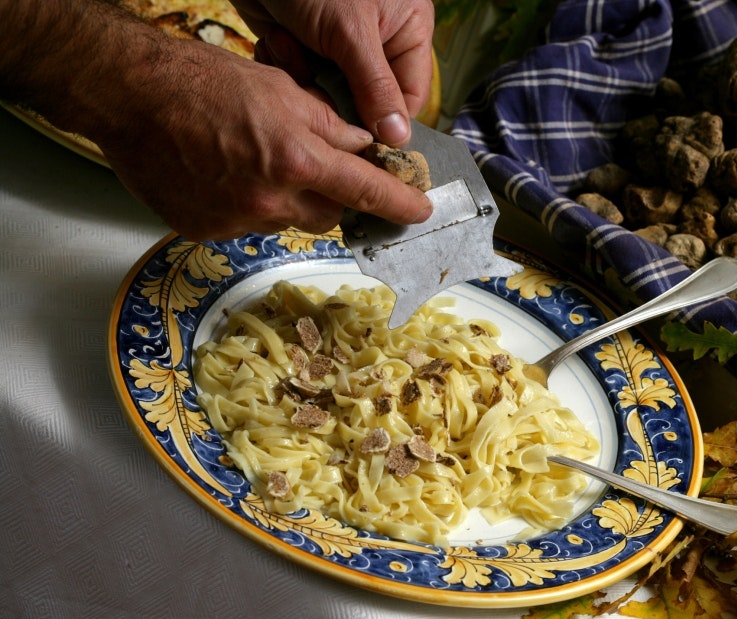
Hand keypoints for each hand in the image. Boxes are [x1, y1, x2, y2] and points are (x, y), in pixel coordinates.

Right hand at [93, 36, 432, 240]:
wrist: (129, 97)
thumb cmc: (200, 83)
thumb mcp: (281, 90)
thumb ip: (328, 125)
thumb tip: (360, 147)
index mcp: (297, 159)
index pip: (366, 190)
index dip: (399, 203)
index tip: (420, 212)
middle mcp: (271, 199)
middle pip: (330, 214)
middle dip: (333, 194)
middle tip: (314, 165)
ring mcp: (237, 220)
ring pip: (288, 221)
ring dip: (288, 198)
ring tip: (255, 160)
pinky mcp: (208, 231)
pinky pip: (248, 225)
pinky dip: (249, 205)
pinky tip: (226, 175)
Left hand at [229, 0, 434, 146]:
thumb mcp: (351, 33)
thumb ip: (376, 88)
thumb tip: (398, 137)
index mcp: (408, 31)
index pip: (410, 97)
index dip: (387, 122)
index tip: (364, 139)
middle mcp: (379, 42)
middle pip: (369, 102)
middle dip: (337, 97)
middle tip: (315, 81)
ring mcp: (342, 47)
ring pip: (332, 95)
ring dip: (306, 80)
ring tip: (290, 46)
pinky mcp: (309, 48)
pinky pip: (304, 80)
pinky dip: (286, 67)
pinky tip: (276, 41)